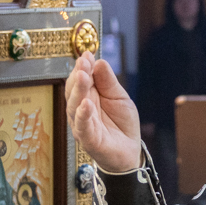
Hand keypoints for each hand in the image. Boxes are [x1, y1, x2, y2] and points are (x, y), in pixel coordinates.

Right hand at [67, 52, 140, 172]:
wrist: (130, 150)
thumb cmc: (121, 123)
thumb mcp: (119, 97)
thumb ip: (109, 82)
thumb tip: (99, 61)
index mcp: (88, 96)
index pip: (81, 78)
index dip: (83, 66)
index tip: (87, 54)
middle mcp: (81, 109)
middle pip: (75, 90)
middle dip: (78, 75)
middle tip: (83, 63)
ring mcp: (83, 124)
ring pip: (75, 106)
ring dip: (79, 91)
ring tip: (84, 77)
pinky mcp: (88, 139)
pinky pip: (83, 127)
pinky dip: (83, 115)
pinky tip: (86, 104)